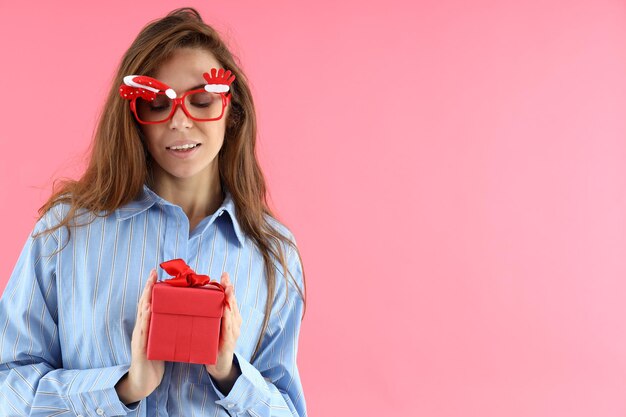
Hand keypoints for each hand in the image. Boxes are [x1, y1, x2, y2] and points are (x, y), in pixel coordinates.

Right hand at [115, 269, 164, 403]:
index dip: (152, 289)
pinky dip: (145, 320)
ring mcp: (140, 338)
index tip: (156, 273)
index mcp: (148, 327)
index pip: (150, 304)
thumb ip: (167, 328)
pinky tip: (148, 311)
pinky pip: (143, 332)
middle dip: (148, 288)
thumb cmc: (154, 361)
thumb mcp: (162, 341)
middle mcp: (142, 329)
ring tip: (150, 286)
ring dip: (145, 300)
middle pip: (144, 305)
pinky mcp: (141, 349)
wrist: (143, 383)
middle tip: (153, 273)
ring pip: (142, 316)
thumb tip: (180, 316)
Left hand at [205, 272, 241, 392]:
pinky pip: (228, 329)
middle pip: (232, 303)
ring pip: (233, 314)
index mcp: (229, 318)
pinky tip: (225, 310)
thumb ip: (205, 315)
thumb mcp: (210, 327)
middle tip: (226, 279)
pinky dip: (228, 319)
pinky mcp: (229, 343)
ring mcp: (233, 333)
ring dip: (230, 301)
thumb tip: (192, 300)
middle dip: (229, 290)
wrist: (219, 367)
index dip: (227, 286)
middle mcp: (234, 323)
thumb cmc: (213, 345)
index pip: (229, 299)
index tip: (224, 275)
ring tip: (227, 290)